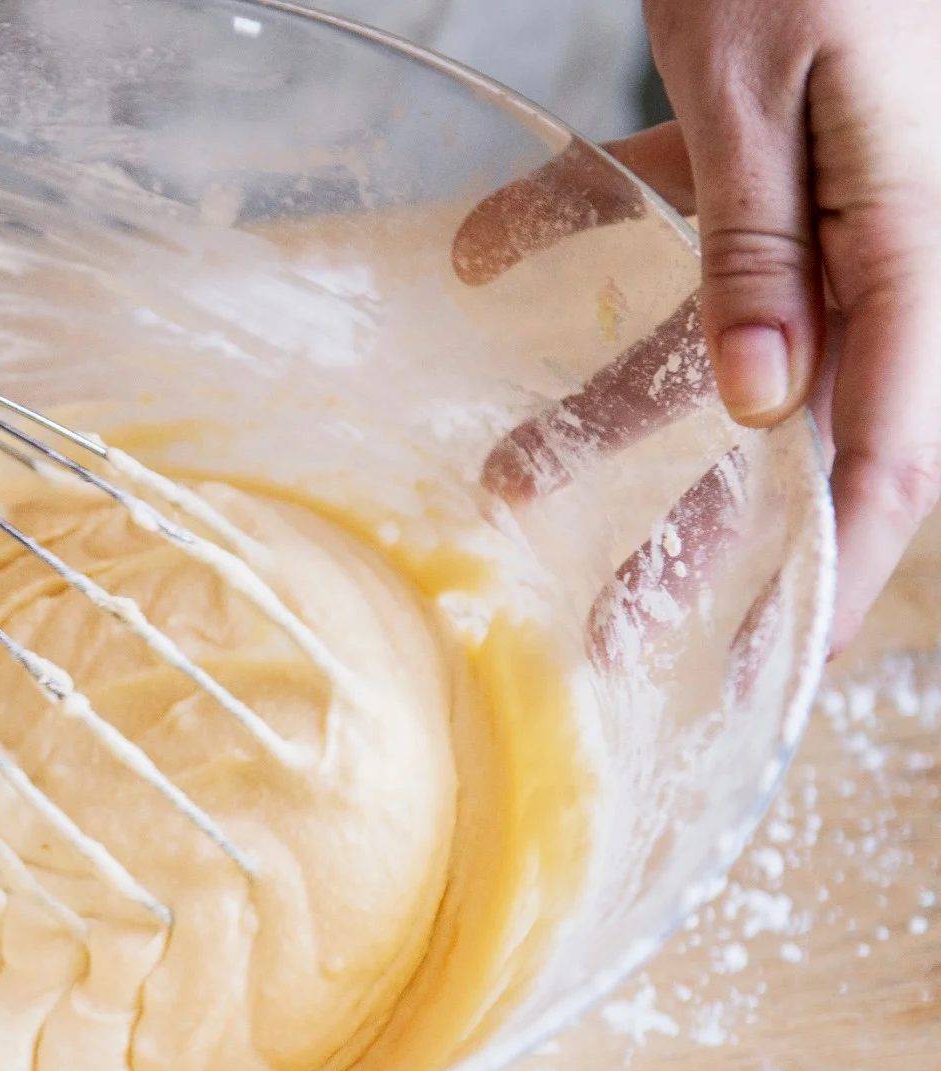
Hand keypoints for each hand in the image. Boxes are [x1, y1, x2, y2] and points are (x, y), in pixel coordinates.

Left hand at [456, 0, 940, 655]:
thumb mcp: (774, 88)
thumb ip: (768, 245)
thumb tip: (763, 408)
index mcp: (907, 242)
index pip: (884, 447)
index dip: (828, 570)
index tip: (761, 673)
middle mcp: (873, 242)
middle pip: (789, 427)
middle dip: (697, 536)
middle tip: (606, 631)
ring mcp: (818, 199)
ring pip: (714, 340)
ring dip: (604, 411)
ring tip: (500, 480)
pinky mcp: (756, 147)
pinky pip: (675, 217)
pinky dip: (573, 232)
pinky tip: (482, 252)